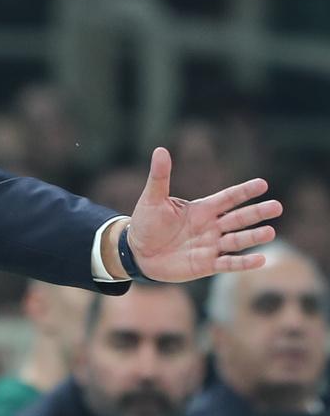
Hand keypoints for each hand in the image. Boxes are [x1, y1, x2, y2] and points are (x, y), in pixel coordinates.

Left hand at [126, 146, 281, 281]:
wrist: (138, 252)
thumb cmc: (147, 223)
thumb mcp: (152, 198)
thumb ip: (160, 177)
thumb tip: (160, 150)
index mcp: (201, 209)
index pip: (228, 198)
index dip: (244, 191)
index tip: (262, 184)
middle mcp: (211, 226)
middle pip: (238, 218)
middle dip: (257, 213)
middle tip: (277, 206)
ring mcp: (211, 246)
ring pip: (237, 240)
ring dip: (253, 237)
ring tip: (270, 232)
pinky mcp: (206, 265)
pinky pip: (229, 264)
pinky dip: (244, 263)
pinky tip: (260, 260)